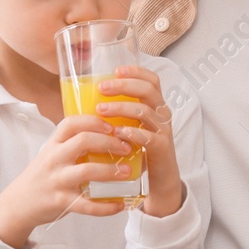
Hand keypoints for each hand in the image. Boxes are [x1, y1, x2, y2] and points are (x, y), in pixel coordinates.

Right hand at [0, 114, 141, 247]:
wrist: (19, 203)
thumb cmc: (42, 175)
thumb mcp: (51, 153)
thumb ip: (72, 143)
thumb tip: (109, 133)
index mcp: (53, 144)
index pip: (72, 123)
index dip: (94, 121)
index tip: (112, 125)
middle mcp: (55, 159)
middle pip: (83, 141)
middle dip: (109, 142)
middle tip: (127, 147)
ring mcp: (58, 181)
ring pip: (87, 171)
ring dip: (111, 171)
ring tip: (127, 172)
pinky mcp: (61, 202)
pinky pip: (87, 205)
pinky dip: (106, 207)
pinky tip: (119, 205)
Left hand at [96, 65, 182, 218]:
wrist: (160, 177)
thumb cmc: (140, 149)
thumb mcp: (131, 126)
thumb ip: (117, 113)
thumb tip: (84, 100)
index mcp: (155, 105)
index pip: (152, 80)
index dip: (136, 71)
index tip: (116, 70)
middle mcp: (162, 114)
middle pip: (148, 91)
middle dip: (124, 86)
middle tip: (102, 89)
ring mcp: (164, 131)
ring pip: (146, 112)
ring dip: (122, 108)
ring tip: (101, 110)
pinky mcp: (162, 149)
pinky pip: (150, 137)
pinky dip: (133, 133)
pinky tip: (117, 133)